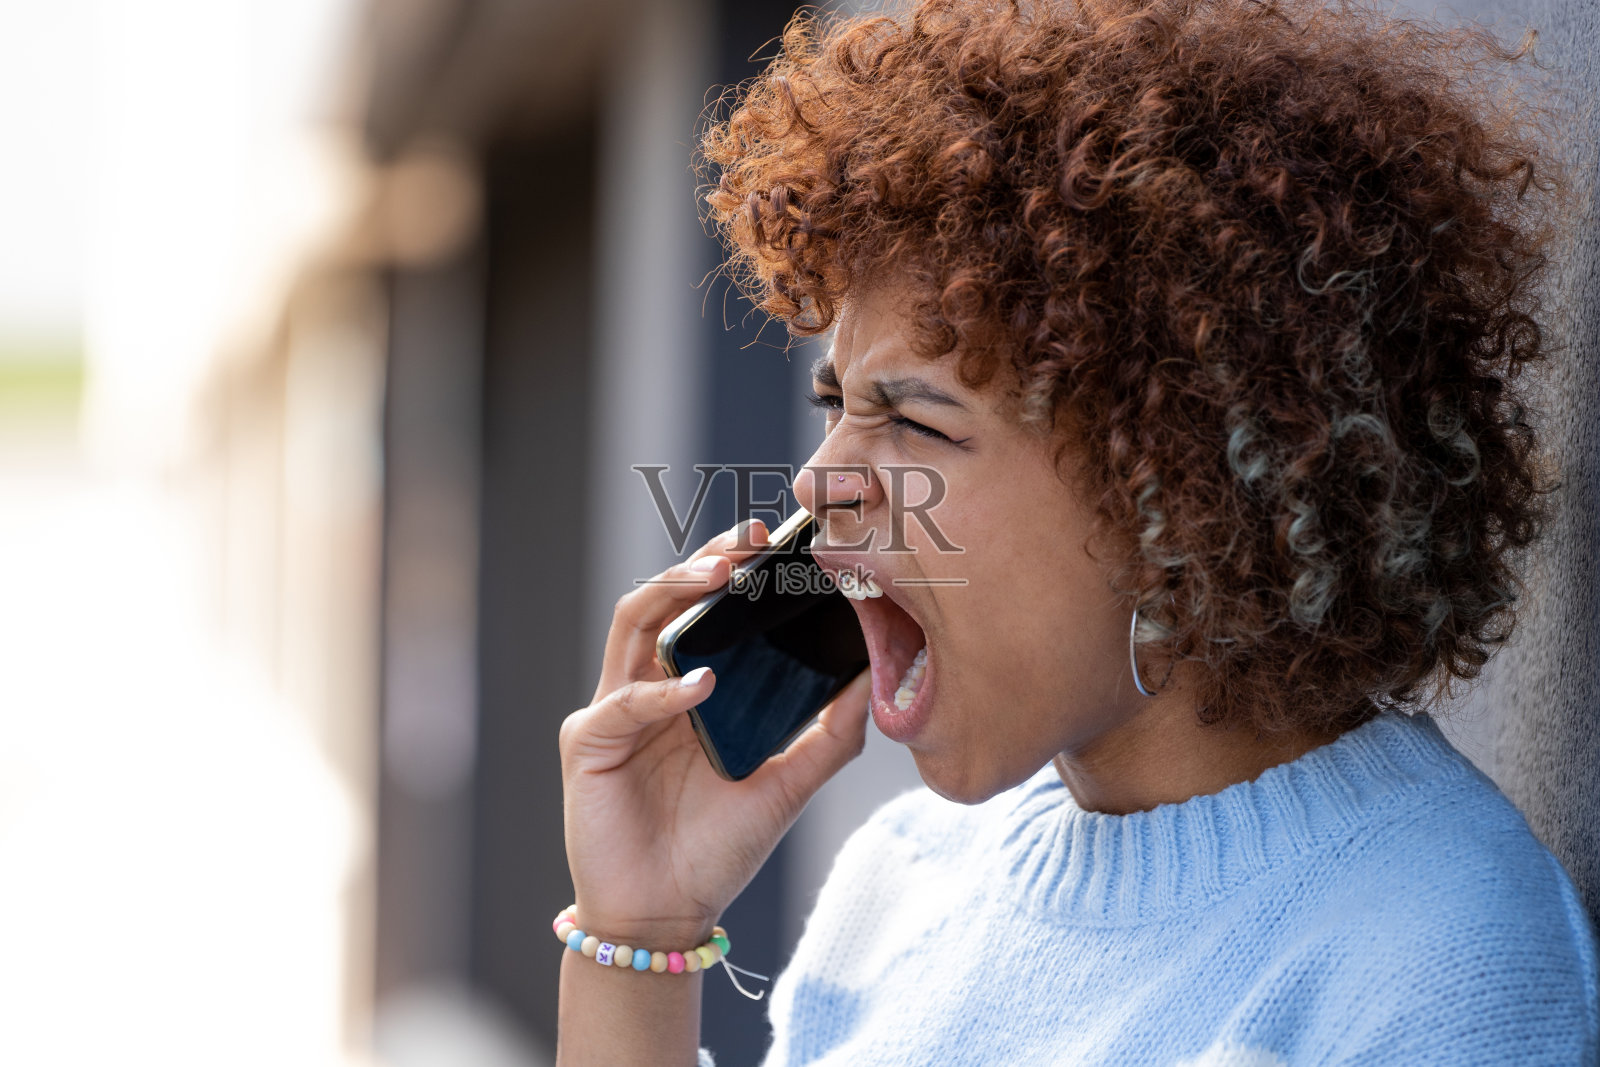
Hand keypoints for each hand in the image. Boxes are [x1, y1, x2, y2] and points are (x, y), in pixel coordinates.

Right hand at [559, 520, 871, 947]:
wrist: (668, 914)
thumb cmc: (719, 848)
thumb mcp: (790, 782)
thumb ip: (832, 734)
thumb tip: (878, 679)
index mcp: (690, 685)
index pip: (707, 607)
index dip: (736, 568)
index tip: (780, 540)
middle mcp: (648, 685)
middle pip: (666, 598)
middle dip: (705, 561)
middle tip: (749, 541)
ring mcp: (614, 709)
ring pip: (632, 623)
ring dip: (673, 591)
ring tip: (719, 575)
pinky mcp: (589, 744)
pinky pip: (622, 702)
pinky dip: (662, 691)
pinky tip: (701, 685)